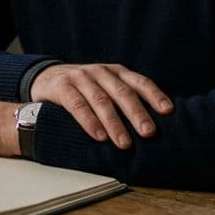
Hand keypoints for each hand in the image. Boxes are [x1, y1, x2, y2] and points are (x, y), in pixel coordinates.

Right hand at [30, 63, 173, 148]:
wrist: (45, 77)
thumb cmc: (84, 90)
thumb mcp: (105, 88)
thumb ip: (123, 100)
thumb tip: (152, 126)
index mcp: (116, 72)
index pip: (139, 82)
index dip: (155, 95)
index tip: (168, 111)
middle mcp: (100, 72)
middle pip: (122, 92)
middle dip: (137, 113)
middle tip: (149, 132)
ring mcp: (80, 77)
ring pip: (101, 100)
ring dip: (114, 123)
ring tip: (124, 142)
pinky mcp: (62, 86)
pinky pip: (77, 104)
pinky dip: (89, 121)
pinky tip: (99, 135)